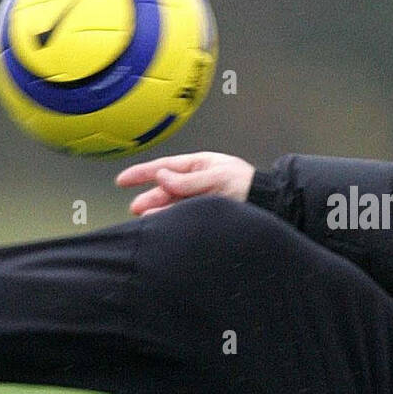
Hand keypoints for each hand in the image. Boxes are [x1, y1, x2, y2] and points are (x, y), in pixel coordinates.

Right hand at [115, 151, 255, 215]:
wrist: (270, 202)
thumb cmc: (247, 183)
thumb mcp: (217, 177)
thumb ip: (188, 180)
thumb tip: (162, 176)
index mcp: (198, 166)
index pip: (163, 167)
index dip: (141, 174)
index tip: (122, 180)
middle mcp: (195, 183)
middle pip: (165, 190)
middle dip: (149, 198)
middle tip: (136, 209)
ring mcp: (200, 199)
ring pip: (172, 206)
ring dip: (158, 213)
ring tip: (147, 221)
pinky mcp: (205, 215)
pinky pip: (183, 217)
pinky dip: (172, 221)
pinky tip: (164, 227)